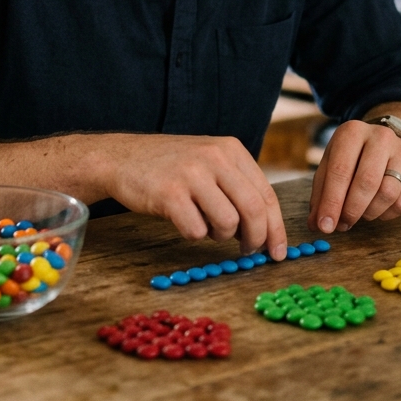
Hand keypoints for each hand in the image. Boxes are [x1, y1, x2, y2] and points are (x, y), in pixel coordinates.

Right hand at [98, 133, 287, 259]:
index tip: (277, 251)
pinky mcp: (169, 193)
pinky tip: (182, 220)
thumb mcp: (209, 161)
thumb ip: (237, 187)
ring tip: (204, 224)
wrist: (122, 158)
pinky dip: (193, 234)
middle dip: (256, 239)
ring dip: (219, 235)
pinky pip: (196, 231)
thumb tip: (264, 229)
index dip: (276, 227)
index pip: (266, 194)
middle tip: (247, 252)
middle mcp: (215, 157)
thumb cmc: (170, 166)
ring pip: (227, 223)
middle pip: (253, 210)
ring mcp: (192, 174)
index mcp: (230, 149)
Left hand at [307, 120, 400, 233]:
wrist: (385, 143)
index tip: (325, 226)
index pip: (340, 171)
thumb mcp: (331, 165)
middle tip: (342, 225)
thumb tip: (317, 225)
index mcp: (352, 132)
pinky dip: (386, 214)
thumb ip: (321, 194)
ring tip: (359, 213)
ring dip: (369, 213)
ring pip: (387, 194)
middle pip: (366, 182)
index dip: (331, 202)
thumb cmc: (352, 157)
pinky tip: (377, 208)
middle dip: (351, 210)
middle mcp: (380, 136)